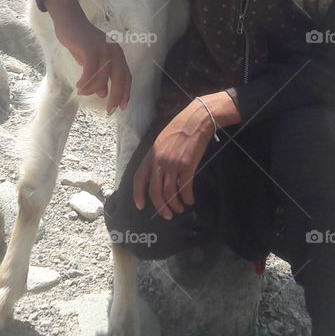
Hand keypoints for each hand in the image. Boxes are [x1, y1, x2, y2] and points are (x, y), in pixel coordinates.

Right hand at [45, 0, 130, 113]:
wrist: (70, 22)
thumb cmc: (81, 42)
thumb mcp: (92, 62)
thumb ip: (100, 76)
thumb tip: (103, 93)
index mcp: (117, 54)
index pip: (126, 76)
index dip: (125, 92)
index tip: (121, 107)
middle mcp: (114, 51)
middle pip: (120, 79)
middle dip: (116, 97)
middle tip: (109, 111)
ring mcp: (103, 49)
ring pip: (103, 77)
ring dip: (92, 89)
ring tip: (82, 92)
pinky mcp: (91, 49)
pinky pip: (91, 72)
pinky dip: (85, 82)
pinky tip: (79, 86)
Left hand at [133, 99, 215, 219]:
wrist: (196, 120)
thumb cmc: (179, 129)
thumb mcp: (161, 141)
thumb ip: (157, 157)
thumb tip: (158, 175)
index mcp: (151, 155)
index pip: (139, 178)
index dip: (138, 194)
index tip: (140, 206)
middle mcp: (159, 161)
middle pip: (155, 191)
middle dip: (161, 207)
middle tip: (167, 215)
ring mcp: (173, 164)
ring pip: (170, 192)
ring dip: (175, 204)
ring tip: (180, 208)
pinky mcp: (187, 166)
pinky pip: (185, 188)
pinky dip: (187, 197)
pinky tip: (190, 200)